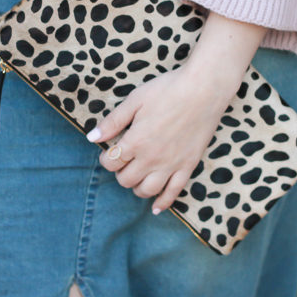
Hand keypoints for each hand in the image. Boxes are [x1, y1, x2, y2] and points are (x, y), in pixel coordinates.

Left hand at [84, 10, 269, 213]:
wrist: (204, 89)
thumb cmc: (168, 90)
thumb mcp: (135, 100)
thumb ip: (113, 121)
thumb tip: (92, 137)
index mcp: (136, 141)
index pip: (110, 162)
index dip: (105, 159)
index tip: (109, 152)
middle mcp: (151, 158)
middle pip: (126, 180)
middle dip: (120, 172)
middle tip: (124, 161)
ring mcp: (171, 165)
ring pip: (147, 190)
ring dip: (137, 187)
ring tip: (137, 177)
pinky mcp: (188, 166)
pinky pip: (174, 192)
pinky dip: (163, 203)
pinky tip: (155, 207)